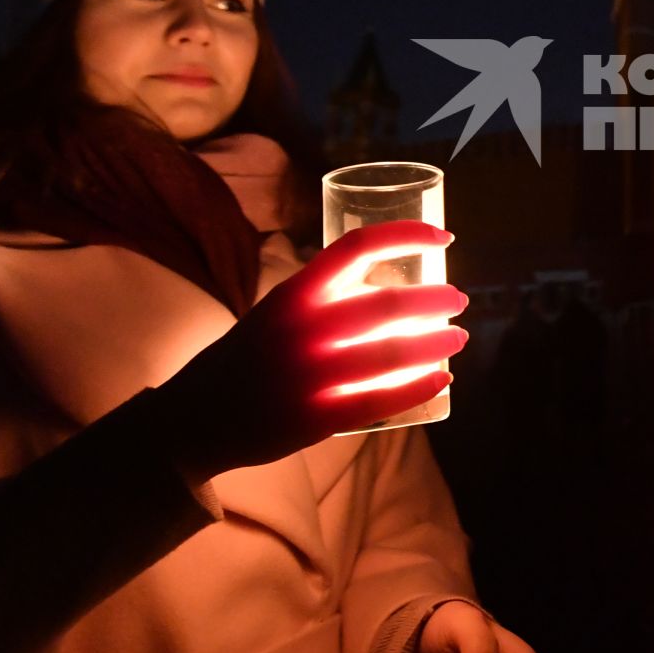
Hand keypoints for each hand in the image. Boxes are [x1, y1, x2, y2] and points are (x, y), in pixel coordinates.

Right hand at [150, 221, 468, 478]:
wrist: (194, 417)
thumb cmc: (249, 356)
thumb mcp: (277, 311)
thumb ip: (325, 298)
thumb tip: (393, 288)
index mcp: (294, 293)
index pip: (357, 246)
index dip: (406, 235)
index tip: (444, 238)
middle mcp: (301, 329)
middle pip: (387, 303)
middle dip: (436, 299)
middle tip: (459, 300)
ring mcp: (307, 375)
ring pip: (392, 354)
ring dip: (437, 343)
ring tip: (458, 338)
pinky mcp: (314, 418)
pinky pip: (380, 400)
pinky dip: (418, 387)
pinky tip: (443, 379)